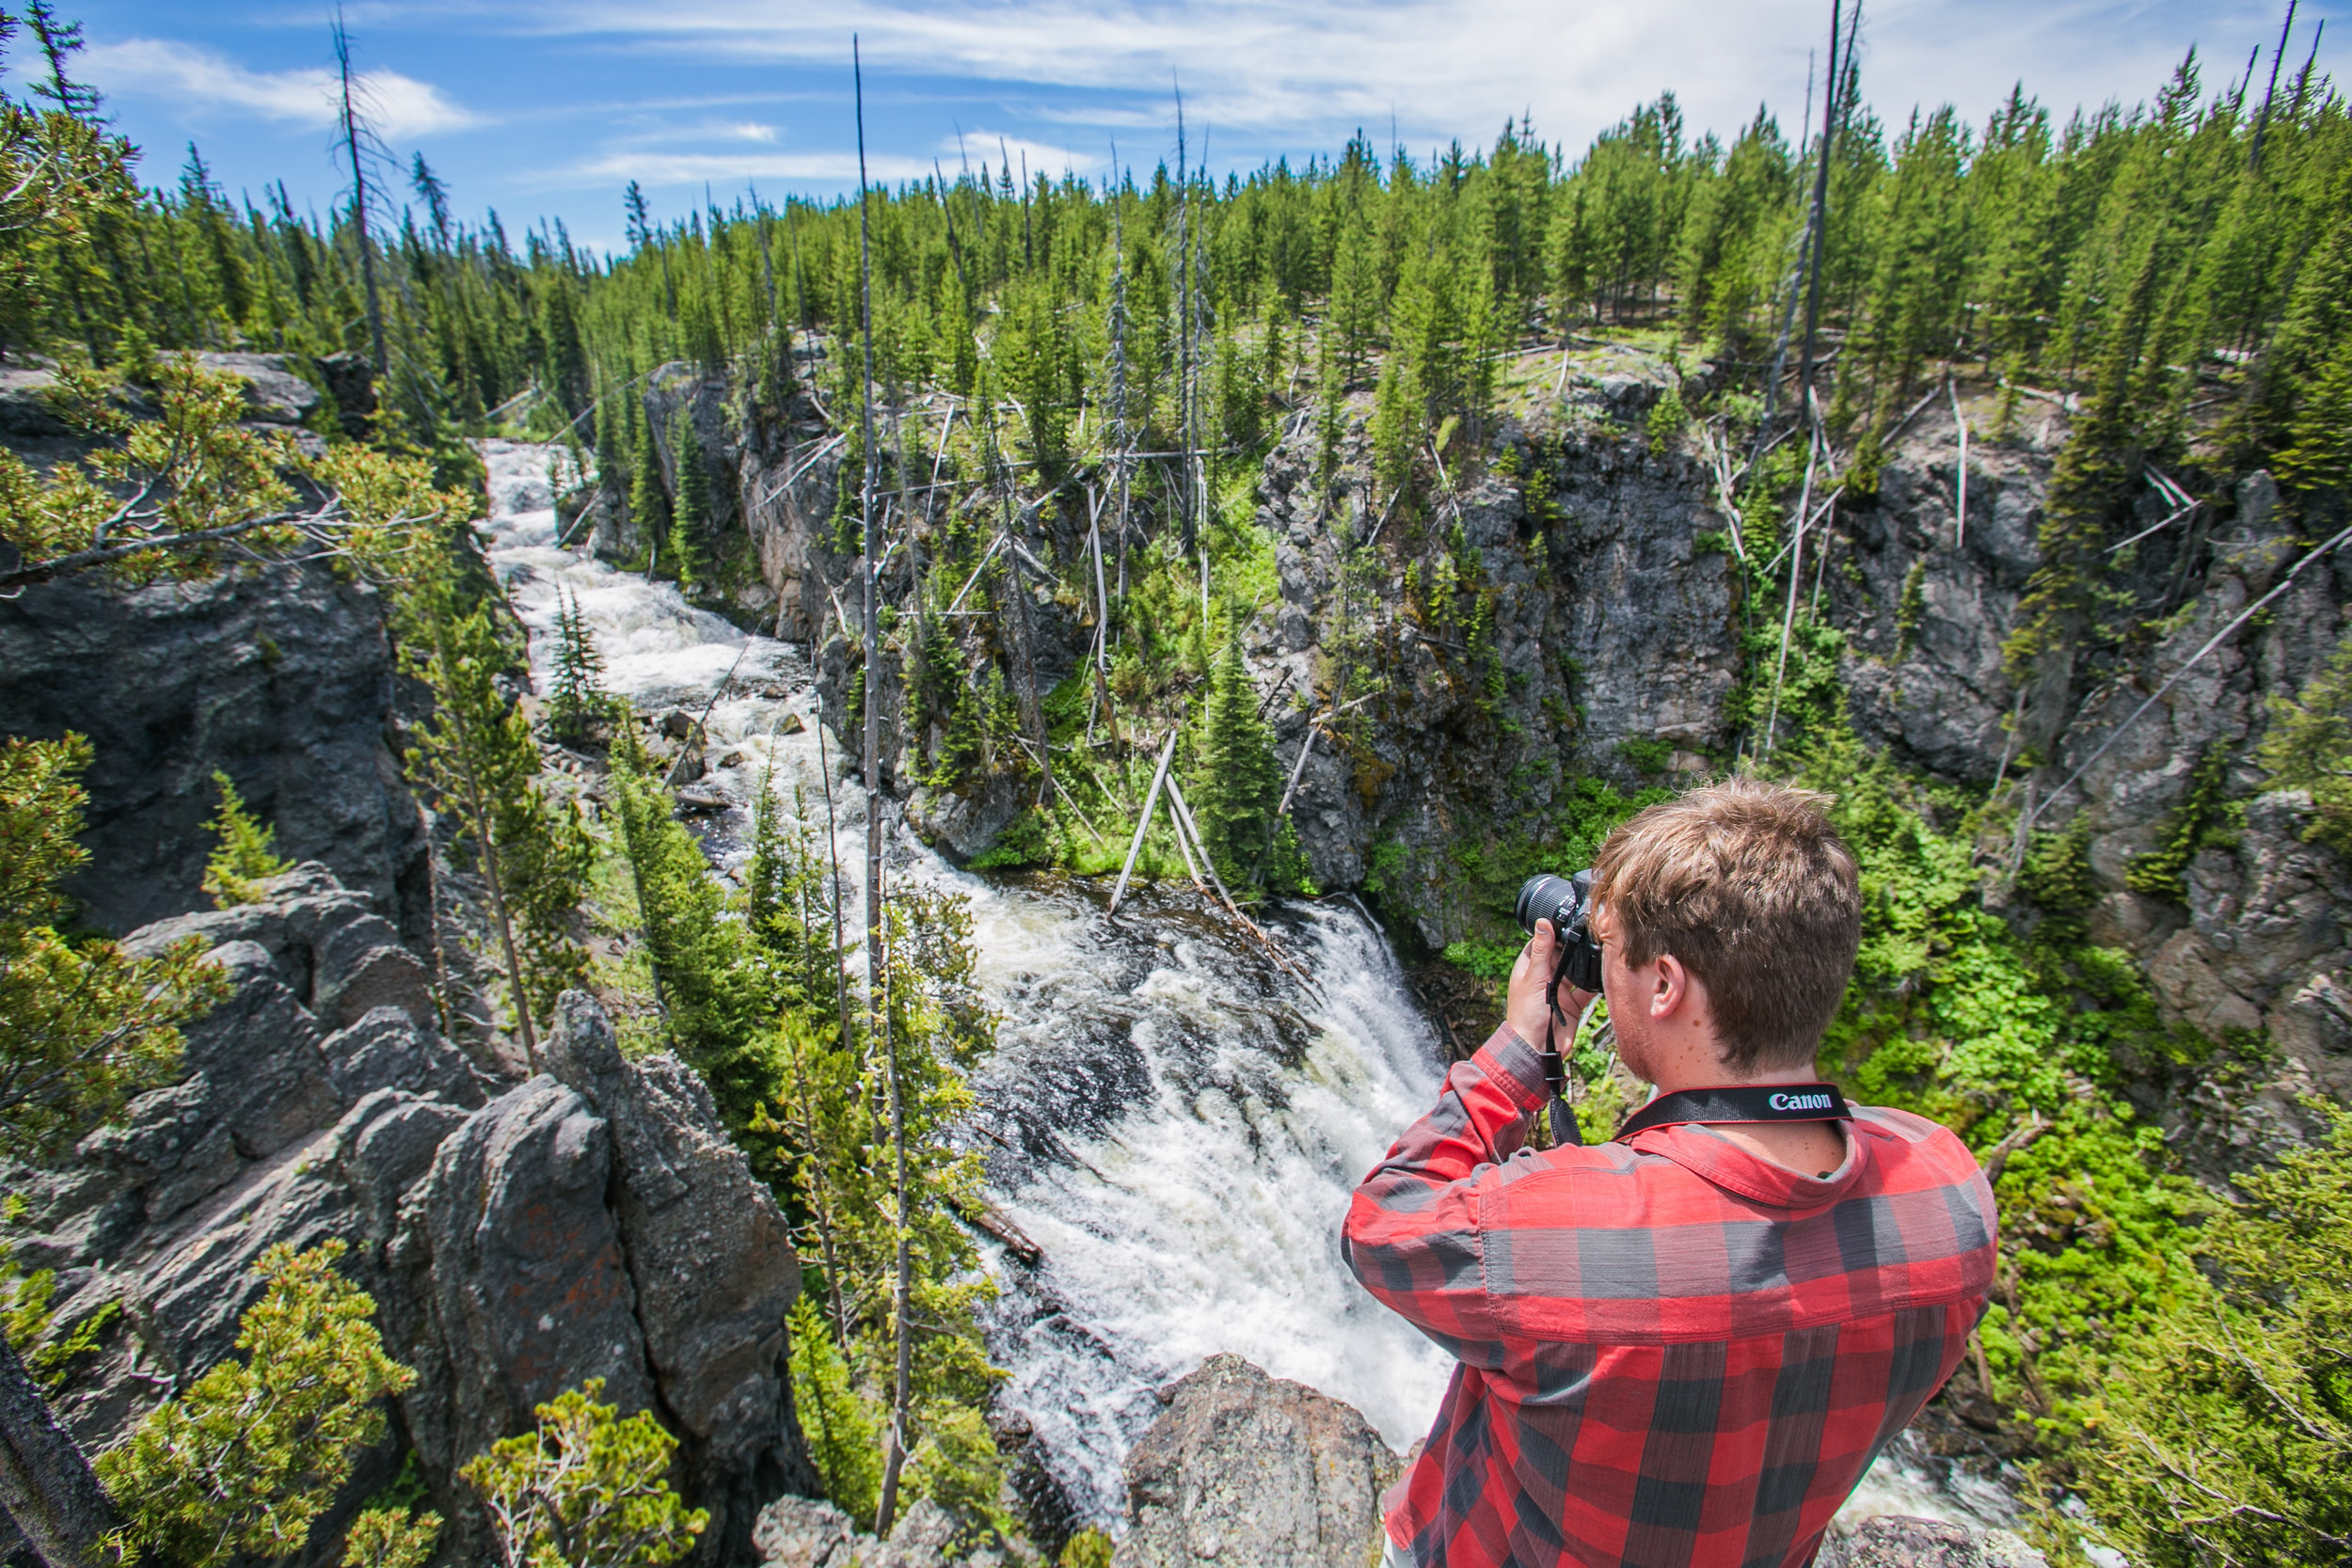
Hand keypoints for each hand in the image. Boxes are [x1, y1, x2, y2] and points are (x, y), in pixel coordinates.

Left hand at [1506, 920, 1596, 1051]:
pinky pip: (1586, 990)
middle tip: (1592, 934)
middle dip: (1575, 948)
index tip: (1570, 921)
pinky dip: (1595, 984)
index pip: (1543, 942)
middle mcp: (1545, 977)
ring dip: (1585, 965)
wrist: (1537, 1048)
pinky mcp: (1572, 1004)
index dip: (1555, 932)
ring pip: (1576, 971)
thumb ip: (1542, 951)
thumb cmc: (1526, 1015)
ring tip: (1601, 951)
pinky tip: (1604, 975)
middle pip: (1563, 955)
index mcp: (1530, 968)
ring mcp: (1559, 990)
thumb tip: (1543, 922)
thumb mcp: (1535, 977)